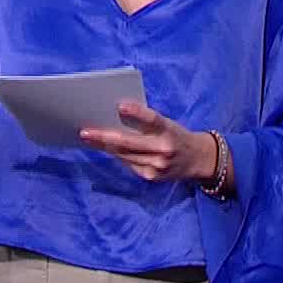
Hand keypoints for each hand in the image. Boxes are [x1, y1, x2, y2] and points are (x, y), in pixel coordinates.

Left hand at [79, 100, 218, 183]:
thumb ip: (147, 122)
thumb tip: (115, 119)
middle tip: (84, 132)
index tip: (120, 106)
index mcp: (169, 130)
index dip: (137, 113)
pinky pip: (129, 164)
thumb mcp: (167, 124)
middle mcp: (164, 149)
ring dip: (104, 147)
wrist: (197, 160)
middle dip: (104, 137)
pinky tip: (105, 148)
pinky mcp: (152, 177)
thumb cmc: (175, 135)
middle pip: (130, 142)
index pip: (153, 120)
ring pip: (125, 155)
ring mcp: (158, 166)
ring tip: (88, 138)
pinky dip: (116, 155)